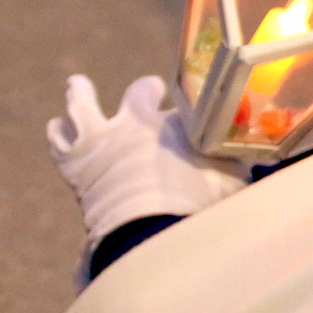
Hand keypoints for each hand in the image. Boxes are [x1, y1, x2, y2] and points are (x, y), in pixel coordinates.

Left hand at [47, 75, 248, 271]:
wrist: (147, 227)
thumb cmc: (198, 201)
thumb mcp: (229, 177)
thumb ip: (235, 163)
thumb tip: (256, 158)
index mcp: (175, 124)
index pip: (189, 107)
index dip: (193, 105)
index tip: (198, 107)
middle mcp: (135, 123)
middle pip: (138, 95)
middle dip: (144, 92)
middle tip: (149, 88)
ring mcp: (99, 140)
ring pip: (83, 107)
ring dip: (81, 94)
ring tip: (78, 86)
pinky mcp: (74, 164)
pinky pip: (60, 143)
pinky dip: (59, 134)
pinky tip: (56, 127)